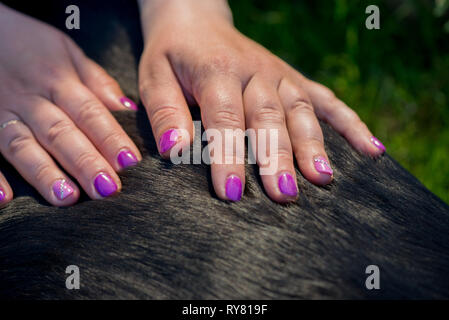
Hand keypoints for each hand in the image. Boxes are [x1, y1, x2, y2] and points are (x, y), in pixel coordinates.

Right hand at [0, 4, 140, 206]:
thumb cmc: (31, 44)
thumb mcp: (68, 52)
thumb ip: (97, 82)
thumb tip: (128, 110)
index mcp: (59, 81)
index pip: (89, 113)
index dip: (110, 138)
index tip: (130, 163)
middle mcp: (31, 99)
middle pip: (60, 133)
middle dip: (85, 162)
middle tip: (106, 189)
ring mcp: (0, 112)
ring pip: (23, 146)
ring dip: (45, 173)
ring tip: (67, 198)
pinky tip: (4, 198)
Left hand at [137, 0, 385, 202]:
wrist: (196, 21)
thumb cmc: (172, 55)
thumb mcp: (153, 76)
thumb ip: (164, 111)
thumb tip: (174, 150)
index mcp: (216, 70)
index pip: (225, 117)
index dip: (228, 155)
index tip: (231, 192)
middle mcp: (254, 72)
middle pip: (269, 118)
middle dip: (277, 158)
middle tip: (284, 195)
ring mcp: (279, 74)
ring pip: (300, 111)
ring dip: (314, 146)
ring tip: (323, 179)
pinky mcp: (294, 78)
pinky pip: (327, 100)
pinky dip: (351, 124)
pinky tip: (371, 148)